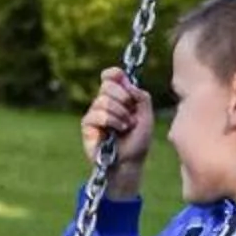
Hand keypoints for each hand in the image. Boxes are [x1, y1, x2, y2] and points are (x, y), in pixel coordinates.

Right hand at [83, 67, 152, 193]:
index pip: (110, 76)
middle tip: (130, 113)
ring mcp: (94, 112)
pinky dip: (112, 121)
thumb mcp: (147, 116)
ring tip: (126, 126)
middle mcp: (104, 102)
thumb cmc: (138, 140)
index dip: (114, 74)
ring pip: (103, 100)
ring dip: (120, 113)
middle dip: (123, 98)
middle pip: (107, 85)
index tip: (121, 78)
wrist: (130, 161)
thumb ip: (142, 97)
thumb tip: (128, 84)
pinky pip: (98, 114)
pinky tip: (118, 130)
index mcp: (118, 96)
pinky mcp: (88, 125)